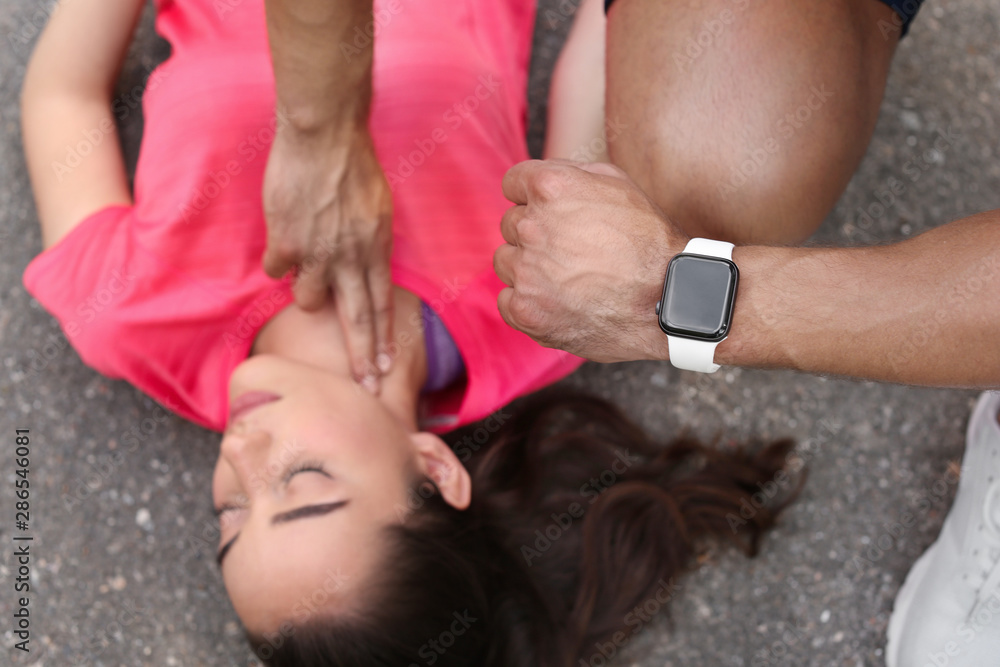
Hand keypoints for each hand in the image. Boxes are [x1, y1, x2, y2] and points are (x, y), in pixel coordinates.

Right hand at [262, 122, 393, 390]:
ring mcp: (317, 252)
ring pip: (309, 299)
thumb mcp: (378, 209)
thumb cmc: (353, 165)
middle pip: (357, 319)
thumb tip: (360, 273)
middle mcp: (351, 257)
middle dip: (362, 357)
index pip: (383, 305)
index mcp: (377, 248)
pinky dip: (278, 259)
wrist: (323, 134)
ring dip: (307, 293)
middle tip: (368, 387)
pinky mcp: (285, 241)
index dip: (384, 339)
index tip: (387, 368)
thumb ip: (370, 246)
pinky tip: (281, 244)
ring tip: (306, 274)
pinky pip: (277, 267)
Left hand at [494, 159, 687, 361]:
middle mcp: (531, 226)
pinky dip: (527, 302)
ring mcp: (526, 271)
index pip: (513, 184)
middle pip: (511, 225)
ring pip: (506, 262)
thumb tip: (537, 179)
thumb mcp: (618, 184)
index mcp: (550, 188)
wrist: (667, 299)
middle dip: (535, 234)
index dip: (532, 198)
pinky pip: (506, 300)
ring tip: (568, 278)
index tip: (548, 214)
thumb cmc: (647, 241)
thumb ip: (570, 173)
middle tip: (571, 251)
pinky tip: (557, 302)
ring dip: (528, 267)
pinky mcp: (525, 310)